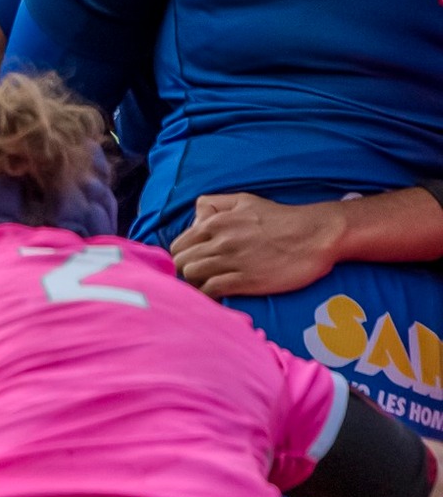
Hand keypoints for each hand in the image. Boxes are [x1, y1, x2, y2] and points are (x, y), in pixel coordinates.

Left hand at [170, 193, 344, 297]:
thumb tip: (195, 219)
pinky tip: (218, 295)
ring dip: (195, 284)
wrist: (317, 235)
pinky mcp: (245, 280)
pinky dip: (208, 295)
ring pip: (191, 277)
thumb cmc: (282, 219)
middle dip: (185, 271)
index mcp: (216, 222)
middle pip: (180, 262)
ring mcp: (231, 261)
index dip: (183, 257)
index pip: (178, 245)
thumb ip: (215, 205)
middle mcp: (219, 240)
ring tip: (208, 286)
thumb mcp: (245, 201)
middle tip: (199, 277)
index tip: (192, 263)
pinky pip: (210, 291)